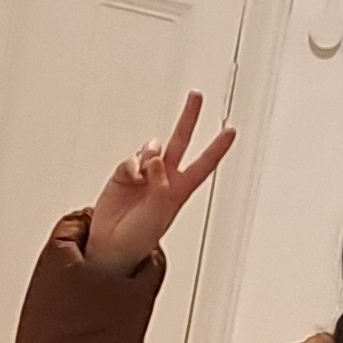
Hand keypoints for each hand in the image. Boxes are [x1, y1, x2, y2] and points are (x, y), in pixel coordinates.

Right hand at [85, 93, 235, 271]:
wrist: (111, 245)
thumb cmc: (138, 238)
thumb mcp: (157, 215)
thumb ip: (159, 185)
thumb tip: (156, 158)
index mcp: (180, 191)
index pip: (203, 165)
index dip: (217, 148)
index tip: (231, 130)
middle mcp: (164, 178)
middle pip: (180, 141)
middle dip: (188, 118)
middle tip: (196, 96)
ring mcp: (145, 174)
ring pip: (154, 147)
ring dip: (150, 154)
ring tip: (144, 173)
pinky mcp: (125, 173)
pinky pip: (132, 159)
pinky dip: (131, 167)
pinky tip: (131, 178)